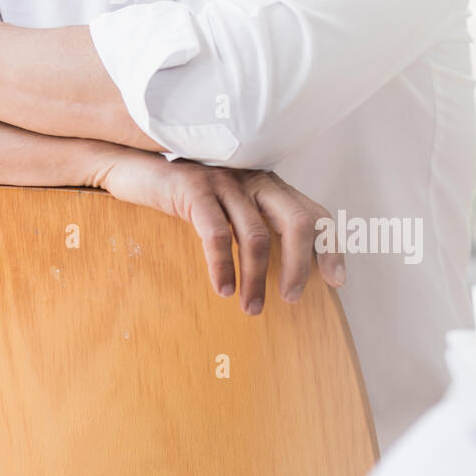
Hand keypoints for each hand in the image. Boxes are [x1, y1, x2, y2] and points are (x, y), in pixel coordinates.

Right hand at [85, 149, 343, 313]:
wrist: (136, 167)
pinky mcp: (196, 189)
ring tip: (250, 307)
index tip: (338, 282)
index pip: (314, 213)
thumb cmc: (185, 197)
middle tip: (291, 298)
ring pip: (257, 235)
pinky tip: (223, 288)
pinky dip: (223, 266)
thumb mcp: (228, 209)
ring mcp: (226, 182)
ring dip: (256, 279)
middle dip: (301, 266)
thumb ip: (254, 226)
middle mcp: (254, 180)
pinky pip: (217, 234)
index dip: (331, 246)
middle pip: (298, 222)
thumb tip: (284, 273)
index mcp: (269, 186)